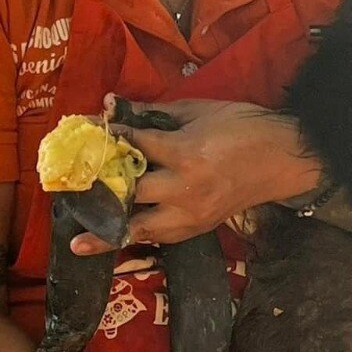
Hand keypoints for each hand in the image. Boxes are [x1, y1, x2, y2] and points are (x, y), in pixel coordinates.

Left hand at [70, 97, 322, 254]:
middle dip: (99, 191)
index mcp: (186, 154)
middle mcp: (184, 190)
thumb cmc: (243, 127)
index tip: (84, 134)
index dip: (108, 139)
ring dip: (108, 236)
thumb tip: (114, 108)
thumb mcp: (199, 110)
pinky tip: (114, 240)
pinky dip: (137, 237)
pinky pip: (160, 238)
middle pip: (130, 194)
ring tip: (78, 243)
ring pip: (140, 230)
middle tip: (69, 191)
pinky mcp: (198, 228)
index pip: (134, 147)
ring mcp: (191, 215)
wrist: (282, 159)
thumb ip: (155, 114)